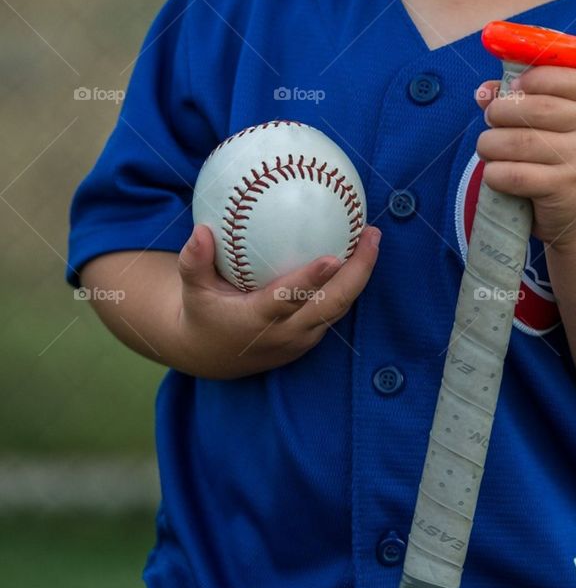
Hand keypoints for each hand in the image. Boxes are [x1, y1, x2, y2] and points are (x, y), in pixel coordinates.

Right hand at [174, 222, 381, 377]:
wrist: (211, 356)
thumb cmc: (203, 313)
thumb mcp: (192, 290)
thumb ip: (193, 262)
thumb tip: (200, 230)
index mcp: (257, 320)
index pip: (289, 300)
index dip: (311, 280)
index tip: (333, 257)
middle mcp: (286, 333)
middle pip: (331, 304)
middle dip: (357, 271)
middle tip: (371, 234)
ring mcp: (302, 339)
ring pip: (340, 308)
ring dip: (360, 275)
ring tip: (371, 238)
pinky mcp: (309, 338)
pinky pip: (335, 309)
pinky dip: (350, 284)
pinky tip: (357, 254)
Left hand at [474, 66, 575, 249]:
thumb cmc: (557, 160)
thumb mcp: (547, 126)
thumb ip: (516, 102)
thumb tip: (483, 91)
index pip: (570, 78)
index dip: (537, 77)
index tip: (513, 86)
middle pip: (537, 108)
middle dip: (501, 111)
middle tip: (490, 120)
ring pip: (520, 142)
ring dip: (490, 143)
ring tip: (486, 147)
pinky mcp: (564, 188)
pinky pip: (515, 174)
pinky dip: (494, 172)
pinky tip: (494, 173)